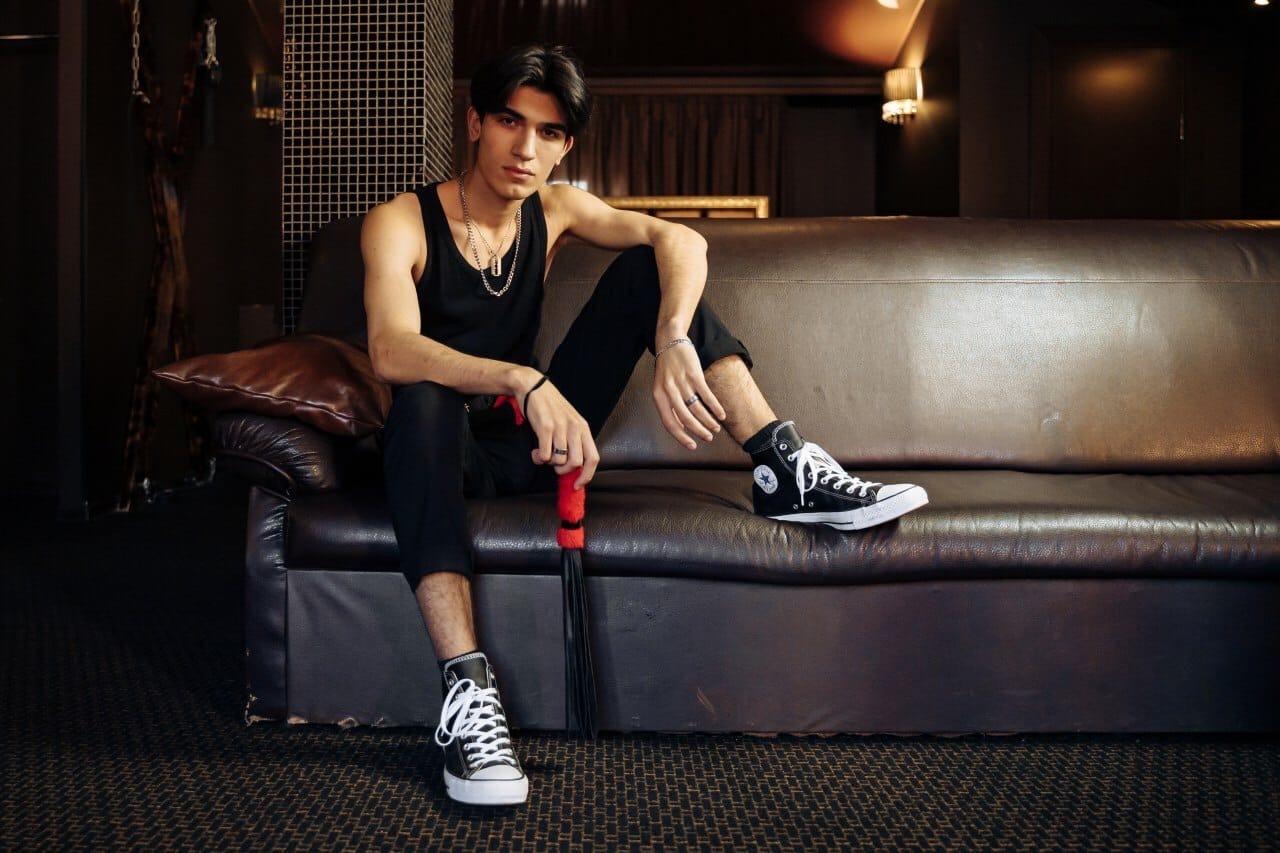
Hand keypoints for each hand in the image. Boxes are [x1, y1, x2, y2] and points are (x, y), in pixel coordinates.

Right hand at [519, 372, 599, 489]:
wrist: (533, 386)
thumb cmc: (551, 407)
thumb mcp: (569, 421)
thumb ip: (574, 441)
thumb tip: (573, 467)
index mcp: (583, 428)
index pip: (593, 458)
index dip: (587, 476)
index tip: (577, 485)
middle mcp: (575, 428)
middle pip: (576, 463)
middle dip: (564, 471)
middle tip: (554, 466)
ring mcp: (560, 427)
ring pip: (559, 460)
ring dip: (549, 463)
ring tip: (542, 454)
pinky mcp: (545, 426)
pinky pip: (545, 454)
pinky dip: (539, 458)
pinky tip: (535, 452)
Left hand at [652, 340, 725, 450]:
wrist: (670, 340)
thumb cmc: (667, 367)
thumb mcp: (662, 387)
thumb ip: (670, 406)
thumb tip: (681, 427)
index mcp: (658, 396)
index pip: (669, 423)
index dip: (681, 437)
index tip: (692, 446)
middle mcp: (668, 391)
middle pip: (685, 419)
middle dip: (699, 431)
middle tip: (708, 438)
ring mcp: (681, 382)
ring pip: (697, 409)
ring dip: (708, 421)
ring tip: (715, 428)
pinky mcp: (694, 374)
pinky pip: (706, 395)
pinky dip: (715, 407)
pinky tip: (721, 414)